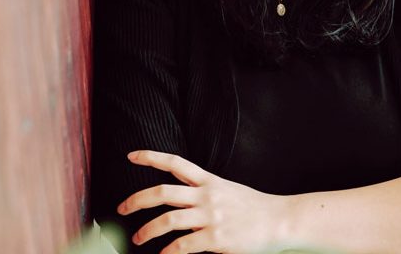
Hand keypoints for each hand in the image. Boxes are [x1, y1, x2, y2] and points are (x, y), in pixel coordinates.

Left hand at [117, 150, 287, 253]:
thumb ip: (204, 192)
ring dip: (147, 231)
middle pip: (163, 192)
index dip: (151, 157)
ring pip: (168, 220)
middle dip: (137, 200)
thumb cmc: (254, 208)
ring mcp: (210, 216)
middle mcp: (207, 195)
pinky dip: (168, 253)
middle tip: (121, 208)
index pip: (175, 163)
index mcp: (209, 180)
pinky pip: (182, 246)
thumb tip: (181, 200)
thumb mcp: (228, 191)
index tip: (130, 155)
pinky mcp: (215, 239)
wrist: (280, 220)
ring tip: (137, 238)